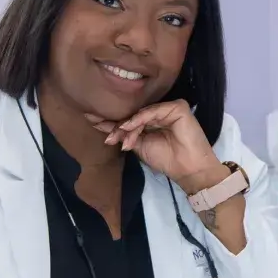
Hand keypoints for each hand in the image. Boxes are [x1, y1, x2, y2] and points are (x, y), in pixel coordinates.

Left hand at [87, 100, 225, 192]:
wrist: (188, 169)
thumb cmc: (167, 160)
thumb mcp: (140, 147)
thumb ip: (127, 135)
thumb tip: (105, 128)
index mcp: (151, 121)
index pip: (129, 118)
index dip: (110, 120)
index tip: (90, 119)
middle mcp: (159, 112)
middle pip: (133, 114)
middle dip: (115, 124)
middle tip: (99, 129)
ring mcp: (168, 109)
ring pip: (141, 114)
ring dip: (126, 126)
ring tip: (115, 138)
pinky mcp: (178, 107)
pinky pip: (153, 111)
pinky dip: (139, 119)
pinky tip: (128, 127)